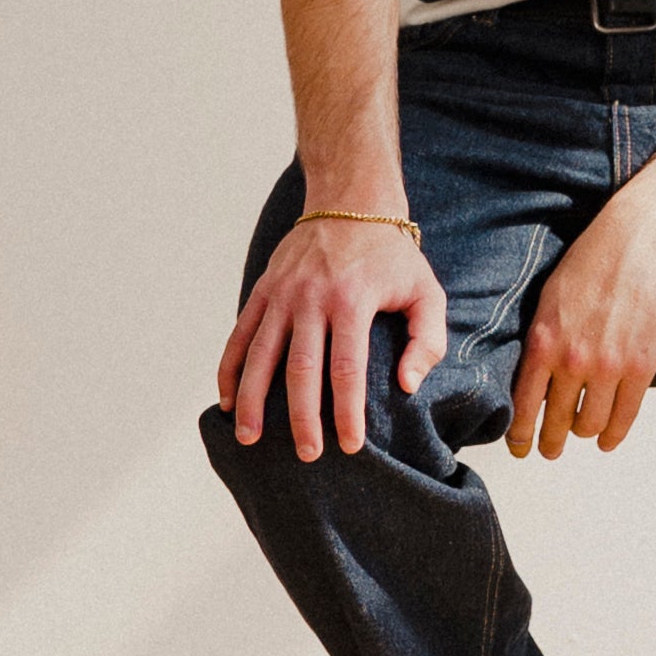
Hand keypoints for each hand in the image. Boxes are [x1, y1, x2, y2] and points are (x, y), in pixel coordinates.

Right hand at [217, 217, 446, 462]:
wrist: (349, 200)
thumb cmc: (393, 256)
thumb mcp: (426, 290)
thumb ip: (426, 340)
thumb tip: (406, 386)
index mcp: (353, 300)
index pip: (347, 368)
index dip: (347, 411)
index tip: (350, 445)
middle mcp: (312, 298)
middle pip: (301, 369)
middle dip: (301, 417)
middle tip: (307, 455)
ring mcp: (282, 294)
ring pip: (262, 355)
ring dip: (254, 400)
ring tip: (251, 439)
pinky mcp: (264, 289)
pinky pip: (241, 334)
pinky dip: (231, 369)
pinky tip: (228, 401)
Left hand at [507, 198, 655, 459]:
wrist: (638, 243)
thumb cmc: (589, 264)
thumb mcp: (548, 301)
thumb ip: (541, 343)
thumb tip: (533, 381)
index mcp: (543, 342)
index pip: (524, 405)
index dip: (520, 434)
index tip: (519, 447)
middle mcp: (573, 361)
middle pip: (557, 422)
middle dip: (550, 442)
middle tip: (549, 449)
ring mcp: (610, 367)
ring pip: (590, 424)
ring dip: (584, 434)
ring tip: (582, 435)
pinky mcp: (642, 367)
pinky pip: (625, 416)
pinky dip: (614, 435)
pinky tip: (607, 440)